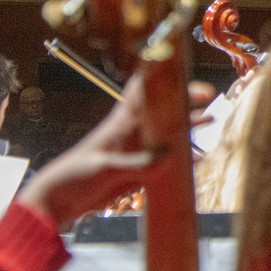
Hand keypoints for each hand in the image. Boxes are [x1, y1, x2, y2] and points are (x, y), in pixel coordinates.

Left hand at [18, 76, 214, 225]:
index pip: (140, 90)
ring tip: (211, 119)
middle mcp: (132, 132)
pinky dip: (182, 157)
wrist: (59, 202)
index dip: (159, 76)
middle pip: (162, 109)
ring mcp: (137, 150)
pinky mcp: (139, 170)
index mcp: (120, 123)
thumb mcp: (104, 167)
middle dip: (184, 100)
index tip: (180, 68)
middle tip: (208, 95)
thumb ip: (136, 163)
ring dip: (187, 125)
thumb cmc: (74, 176)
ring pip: (167, 133)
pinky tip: (198, 156)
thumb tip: (168, 156)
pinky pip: (166, 160)